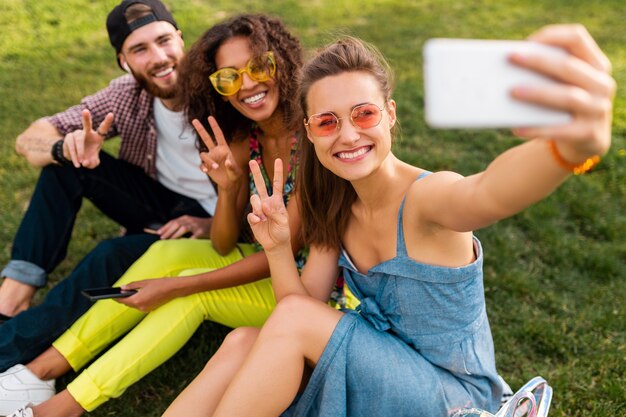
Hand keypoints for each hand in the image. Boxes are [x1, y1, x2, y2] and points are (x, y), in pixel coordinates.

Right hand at [64, 109, 113, 167]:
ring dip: (80, 152)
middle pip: (87, 125)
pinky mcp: (68, 137)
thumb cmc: (88, 157)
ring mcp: (77, 133)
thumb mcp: (92, 162)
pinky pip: (71, 146)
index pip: (103, 128)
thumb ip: (92, 163)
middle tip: (85, 111)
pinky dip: (74, 155)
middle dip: (86, 118)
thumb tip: (85, 162)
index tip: (111, 114)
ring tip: (81, 163)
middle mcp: (87, 132)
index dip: (107, 122)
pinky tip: (76, 163)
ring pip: (78, 140)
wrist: (75, 157)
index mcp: (97, 136)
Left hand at [115, 278, 176, 311]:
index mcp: (138, 300)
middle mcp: (141, 307)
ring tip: (129, 292)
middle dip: (123, 298)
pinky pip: (140, 306)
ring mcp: (146, 309)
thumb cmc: (160, 284)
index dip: (116, 297)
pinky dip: (137, 301)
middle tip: (121, 291)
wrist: (174, 289)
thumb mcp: (144, 282)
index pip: (123, 300)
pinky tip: (139, 295)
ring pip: (134, 305)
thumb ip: (132, 285)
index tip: (112, 295)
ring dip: (131, 300)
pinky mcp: (150, 309)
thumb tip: (122, 288)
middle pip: (128, 304)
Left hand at [152, 215, 212, 239]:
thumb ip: (181, 226)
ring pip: (183, 228)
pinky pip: (194, 236)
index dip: (165, 227)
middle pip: (176, 224)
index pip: (173, 221)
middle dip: (168, 231)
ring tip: (169, 240)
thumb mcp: (190, 223)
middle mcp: (190, 220)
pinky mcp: (202, 231)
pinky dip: (187, 240)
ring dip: (175, 234)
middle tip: (162, 238)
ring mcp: (196, 225)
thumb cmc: (200, 226)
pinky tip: (182, 244)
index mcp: (186, 218)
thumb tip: (167, 234)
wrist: (216, 225)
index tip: (158, 233)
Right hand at [193, 116, 243, 190]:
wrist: (229, 183)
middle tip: (194, 120)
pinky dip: (203, 167)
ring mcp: (210, 158)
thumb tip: (227, 162)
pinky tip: (206, 170)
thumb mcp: (236, 171)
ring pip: (204, 154)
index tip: (210, 117)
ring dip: (208, 160)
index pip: (218, 135)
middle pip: (206, 138)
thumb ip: (232, 166)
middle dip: (200, 129)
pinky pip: (201, 164)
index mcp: (224, 148)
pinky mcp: (206, 166)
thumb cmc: (235, 174)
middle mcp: (215, 151)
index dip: (214, 126)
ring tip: (215, 167)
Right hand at [247, 159, 290, 251]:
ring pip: (254, 198)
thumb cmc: (282, 231)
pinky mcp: (252, 217)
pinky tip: (259, 222)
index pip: (277, 184)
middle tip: (252, 161)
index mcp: (277, 201)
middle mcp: (266, 202)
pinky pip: (251, 213)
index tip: (278, 160)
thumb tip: (264, 204)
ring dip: (258, 206)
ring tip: (263, 216)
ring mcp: (258, 209)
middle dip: (256, 173)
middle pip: (260, 185)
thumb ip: (275, 212)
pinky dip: (255, 217)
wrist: (275, 243)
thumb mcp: (283, 221)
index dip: (278, 172)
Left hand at [510, 24, 614, 159]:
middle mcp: (602, 84)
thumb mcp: (564, 84)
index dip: (551, 36)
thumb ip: (547, 72)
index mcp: (596, 64)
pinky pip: (559, 130)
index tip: (526, 42)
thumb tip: (508, 69)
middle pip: (569, 66)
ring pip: (568, 96)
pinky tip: (516, 127)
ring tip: (511, 91)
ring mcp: (598, 109)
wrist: (584, 139)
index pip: (577, 38)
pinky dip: (537, 128)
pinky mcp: (589, 133)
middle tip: (511, 58)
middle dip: (538, 61)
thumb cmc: (563, 104)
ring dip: (538, 93)